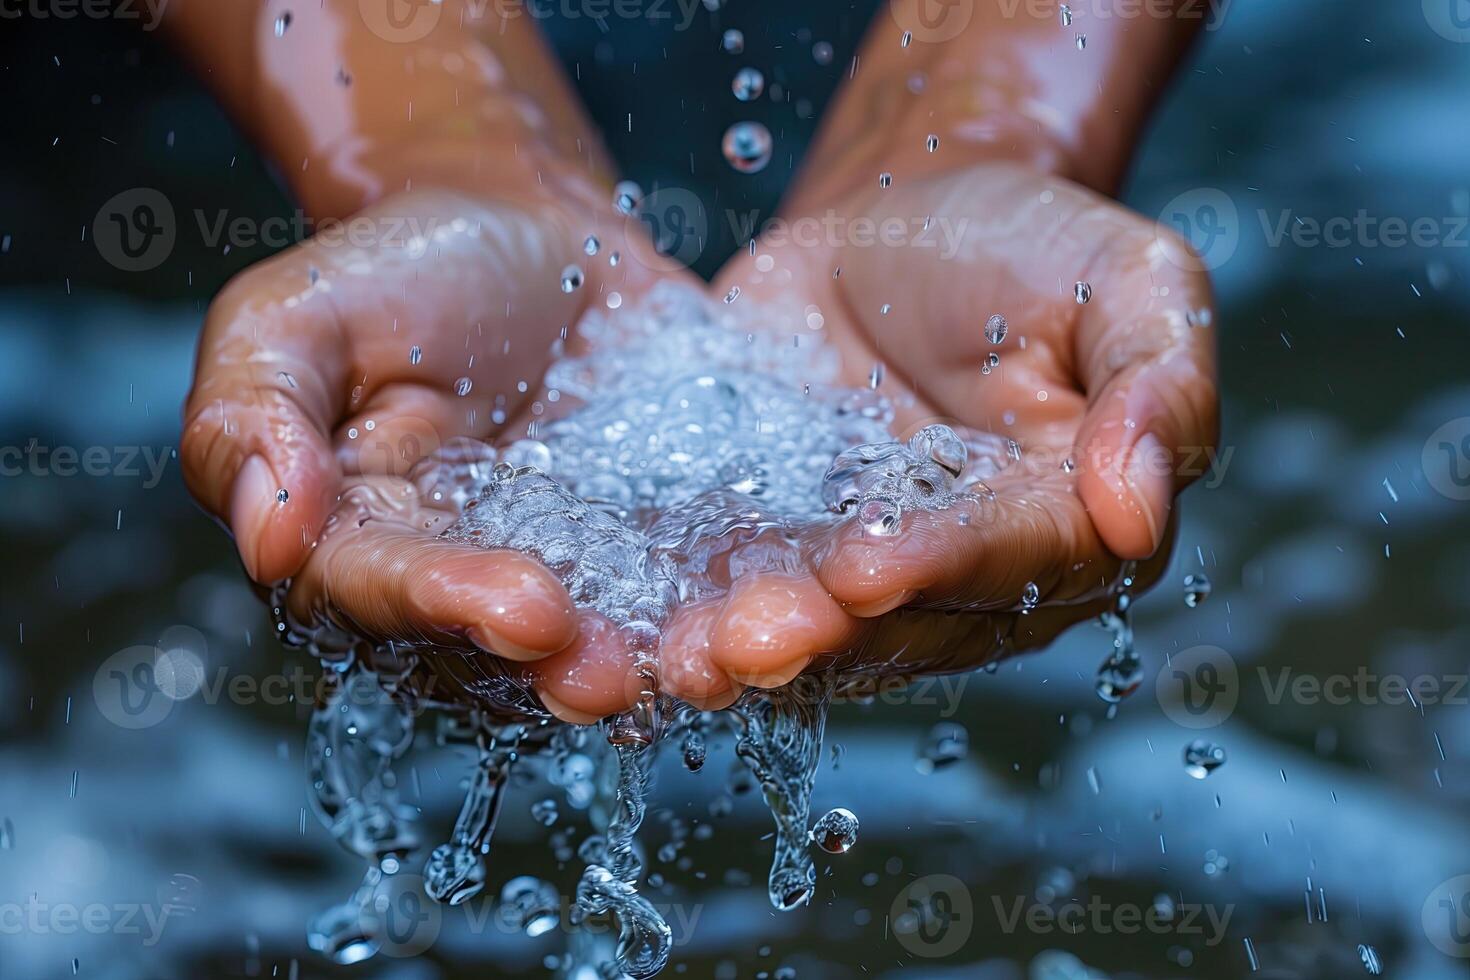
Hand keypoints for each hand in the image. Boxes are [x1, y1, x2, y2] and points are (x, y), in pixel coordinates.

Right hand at [181, 186, 687, 664]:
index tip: (528, 605)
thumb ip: (250, 416)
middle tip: (614, 673)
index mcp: (353, 547)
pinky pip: (687, 593)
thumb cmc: (399, 271)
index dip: (450, 604)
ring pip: (598, 644)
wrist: (528, 236)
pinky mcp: (650, 555)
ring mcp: (563, 580)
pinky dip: (725, 606)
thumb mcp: (295, 315)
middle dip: (558, 666)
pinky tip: (776, 613)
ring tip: (703, 664)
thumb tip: (266, 536)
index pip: (385, 595)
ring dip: (652, 664)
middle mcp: (457, 589)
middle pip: (497, 652)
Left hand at [652, 161, 1217, 697]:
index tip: (870, 567)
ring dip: (752, 649)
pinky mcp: (781, 548)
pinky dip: (692, 612)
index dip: (943, 568)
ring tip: (687, 657)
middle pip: (905, 623)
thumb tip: (1141, 510)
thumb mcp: (1128, 278)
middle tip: (752, 637)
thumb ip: (1160, 383)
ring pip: (818, 631)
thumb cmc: (1024, 244)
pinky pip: (740, 589)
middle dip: (828, 633)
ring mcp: (869, 573)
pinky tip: (641, 632)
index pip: (1014, 561)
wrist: (899, 219)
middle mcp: (973, 576)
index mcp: (1071, 522)